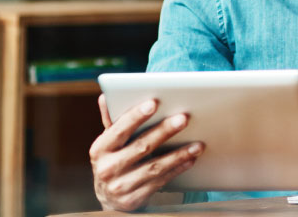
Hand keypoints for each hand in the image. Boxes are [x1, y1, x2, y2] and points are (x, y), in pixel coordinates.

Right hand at [90, 94, 204, 210]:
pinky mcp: (134, 199)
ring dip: (178, 154)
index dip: (136, 116)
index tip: (154, 103)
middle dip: (164, 131)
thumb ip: (111, 121)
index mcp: (100, 149)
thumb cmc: (113, 160)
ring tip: (197, 144)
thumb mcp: (109, 143)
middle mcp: (108, 168)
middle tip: (184, 118)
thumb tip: (105, 97)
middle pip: (141, 147)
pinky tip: (190, 159)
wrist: (109, 196)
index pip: (119, 129)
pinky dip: (177, 169)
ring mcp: (121, 185)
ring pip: (155, 167)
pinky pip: (160, 181)